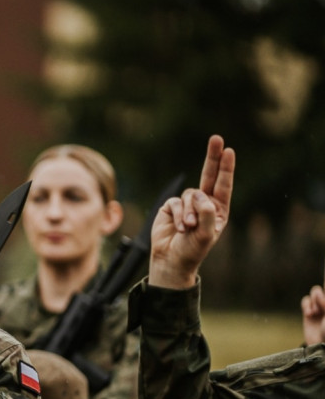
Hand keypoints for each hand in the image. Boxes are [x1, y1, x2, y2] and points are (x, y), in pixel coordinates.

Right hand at [149, 135, 234, 288]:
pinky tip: (180, 228)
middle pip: (208, 176)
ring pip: (190, 195)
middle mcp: (204, 204)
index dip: (225, 167)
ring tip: (188, 228)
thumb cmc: (193, 250)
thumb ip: (207, 212)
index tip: (229, 151)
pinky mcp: (171, 208)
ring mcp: (187, 205)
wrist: (171, 260)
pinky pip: (176, 202)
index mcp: (218, 210)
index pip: (223, 185)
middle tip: (216, 138)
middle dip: (212, 157)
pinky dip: (179, 215)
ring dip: (189, 212)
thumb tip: (201, 194)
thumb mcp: (206, 234)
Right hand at [301, 268, 324, 345]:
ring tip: (316, 312)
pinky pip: (306, 300)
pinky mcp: (310, 311)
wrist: (322, 348)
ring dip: (315, 300)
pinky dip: (307, 305)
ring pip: (316, 291)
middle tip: (323, 305)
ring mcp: (322, 306)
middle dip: (322, 293)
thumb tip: (318, 290)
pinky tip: (310, 314)